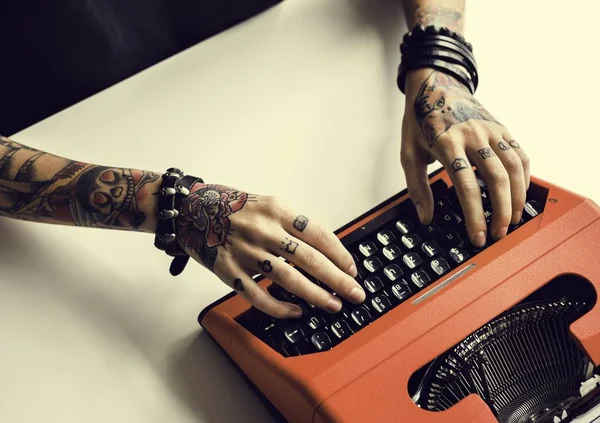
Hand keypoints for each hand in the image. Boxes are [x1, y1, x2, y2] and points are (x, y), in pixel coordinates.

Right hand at [175, 183, 364, 318]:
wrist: (190, 209)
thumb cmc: (232, 207)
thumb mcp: (267, 204)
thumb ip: (292, 225)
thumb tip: (324, 251)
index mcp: (277, 210)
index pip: (319, 235)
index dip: (340, 255)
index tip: (352, 269)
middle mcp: (264, 231)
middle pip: (310, 260)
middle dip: (338, 280)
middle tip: (355, 293)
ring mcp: (246, 252)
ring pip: (289, 280)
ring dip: (316, 295)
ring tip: (333, 305)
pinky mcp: (229, 271)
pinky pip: (259, 296)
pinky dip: (281, 308)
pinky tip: (297, 312)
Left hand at [400, 69, 529, 246]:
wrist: (434, 84)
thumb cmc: (420, 120)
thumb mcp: (409, 154)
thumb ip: (417, 188)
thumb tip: (425, 217)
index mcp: (448, 144)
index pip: (466, 187)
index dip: (474, 216)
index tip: (477, 236)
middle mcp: (473, 136)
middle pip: (496, 180)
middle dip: (501, 212)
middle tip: (498, 234)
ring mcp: (491, 130)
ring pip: (514, 168)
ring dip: (517, 198)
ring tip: (512, 219)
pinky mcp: (501, 127)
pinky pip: (519, 154)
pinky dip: (524, 176)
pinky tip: (520, 193)